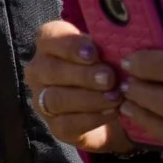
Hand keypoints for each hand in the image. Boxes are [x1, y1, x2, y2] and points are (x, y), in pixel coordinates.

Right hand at [24, 20, 130, 154]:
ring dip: (88, 98)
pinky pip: (67, 123)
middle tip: (109, 78)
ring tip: (116, 98)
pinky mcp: (55, 126)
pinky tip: (112, 112)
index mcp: (50, 44)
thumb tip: (123, 43)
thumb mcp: (110, 52)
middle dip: (82, 75)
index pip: (49, 37)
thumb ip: (110, 46)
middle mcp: (39, 70)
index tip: (93, 53)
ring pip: (56, 98)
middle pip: (51, 70)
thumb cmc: (109, 69)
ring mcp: (43, 99)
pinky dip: (92, 118)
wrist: (114, 109)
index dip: (69, 45)